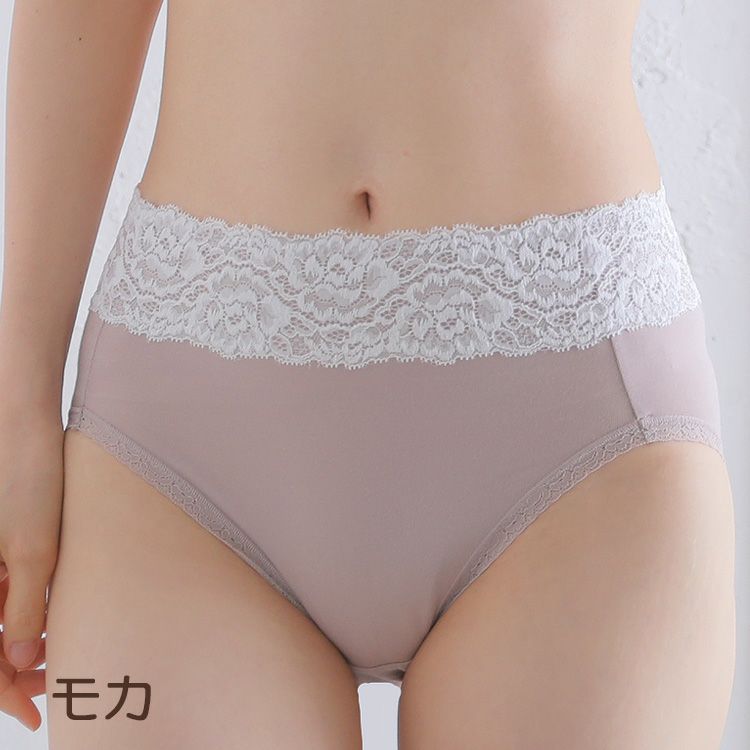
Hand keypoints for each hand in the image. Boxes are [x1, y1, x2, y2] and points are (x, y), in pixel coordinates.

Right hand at [0, 408, 63, 731]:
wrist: (19, 421)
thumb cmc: (25, 478)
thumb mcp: (32, 547)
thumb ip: (27, 607)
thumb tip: (26, 662)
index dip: (5, 694)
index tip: (39, 713)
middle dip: (13, 672)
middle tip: (53, 686)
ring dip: (18, 644)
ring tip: (55, 657)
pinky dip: (18, 613)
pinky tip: (44, 619)